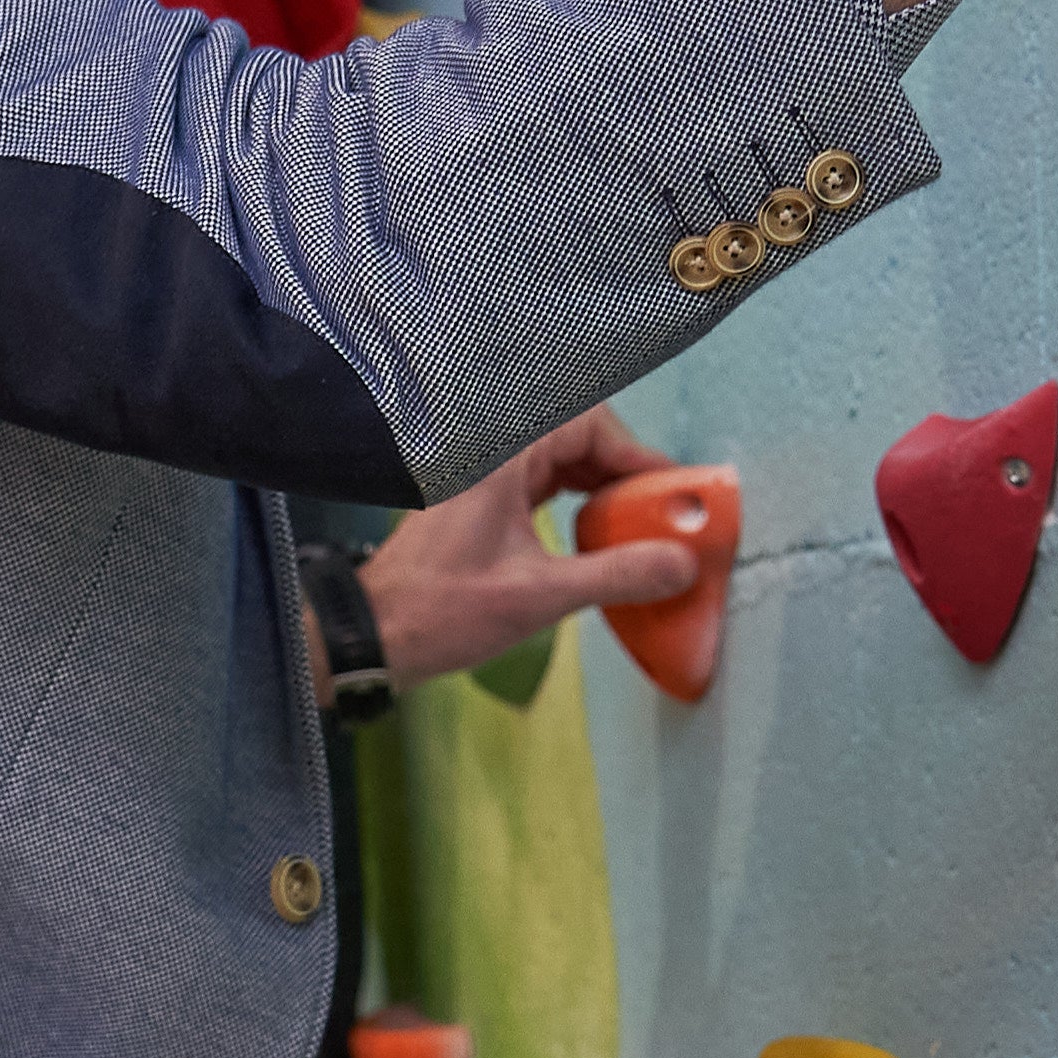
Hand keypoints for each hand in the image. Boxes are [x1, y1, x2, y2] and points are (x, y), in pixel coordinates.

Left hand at [348, 406, 696, 685]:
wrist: (378, 634)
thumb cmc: (441, 610)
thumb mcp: (539, 596)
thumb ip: (615, 574)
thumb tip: (679, 563)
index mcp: (501, 457)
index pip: (589, 424)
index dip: (637, 454)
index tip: (672, 490)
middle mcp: (493, 455)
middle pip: (580, 437)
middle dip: (626, 471)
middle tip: (663, 512)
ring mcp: (487, 477)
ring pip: (564, 460)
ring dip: (604, 487)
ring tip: (640, 526)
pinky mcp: (485, 502)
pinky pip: (546, 484)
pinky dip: (579, 501)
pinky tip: (601, 535)